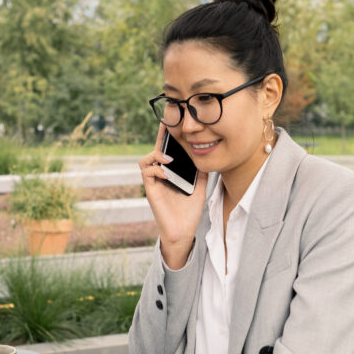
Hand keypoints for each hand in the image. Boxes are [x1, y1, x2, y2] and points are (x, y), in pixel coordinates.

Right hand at [140, 124, 206, 269]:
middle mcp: (161, 175)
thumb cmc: (189, 211)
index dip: (169, 136)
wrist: (183, 231)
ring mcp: (155, 182)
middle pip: (156, 150)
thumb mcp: (200, 187)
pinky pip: (147, 173)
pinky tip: (167, 173)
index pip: (169, 150)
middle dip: (161, 137)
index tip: (175, 122)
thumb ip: (201, 172)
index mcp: (171, 172)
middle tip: (167, 124)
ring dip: (157, 155)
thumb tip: (207, 156)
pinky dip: (156, 169)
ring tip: (169, 158)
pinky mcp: (151, 190)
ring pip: (146, 160)